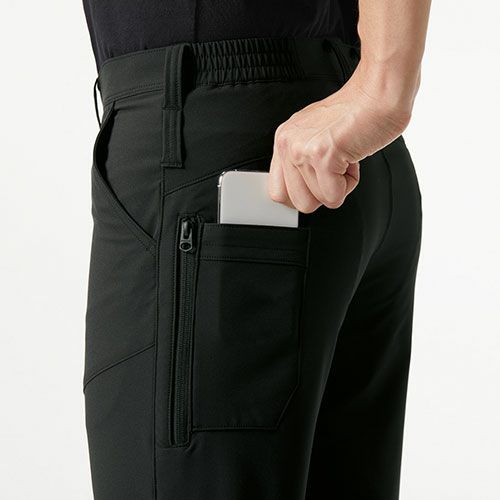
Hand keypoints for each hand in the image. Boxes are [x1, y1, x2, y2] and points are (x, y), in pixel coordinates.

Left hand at [267, 64, 414, 212]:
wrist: (380, 91)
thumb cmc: (357, 112)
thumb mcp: (318, 134)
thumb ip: (303, 160)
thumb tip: (303, 191)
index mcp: (284, 139)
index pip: (276, 192)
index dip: (302, 196)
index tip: (318, 185)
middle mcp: (288, 143)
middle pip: (298, 203)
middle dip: (322, 194)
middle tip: (335, 169)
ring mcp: (302, 149)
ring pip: (318, 201)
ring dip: (339, 186)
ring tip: (345, 157)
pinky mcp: (322, 155)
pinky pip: (334, 196)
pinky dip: (350, 183)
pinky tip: (352, 157)